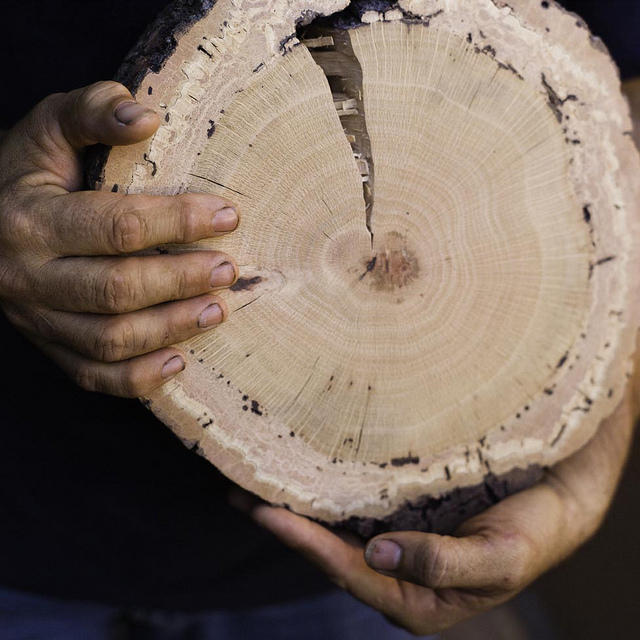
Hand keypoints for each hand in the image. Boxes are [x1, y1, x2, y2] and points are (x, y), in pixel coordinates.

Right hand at [0, 81, 239, 396]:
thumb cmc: (29, 170)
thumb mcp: (50, 127)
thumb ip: (93, 112)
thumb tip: (147, 116)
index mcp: (29, 220)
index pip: (115, 226)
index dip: (178, 222)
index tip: (228, 216)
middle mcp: (27, 277)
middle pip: (115, 290)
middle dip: (180, 280)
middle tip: (229, 270)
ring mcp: (37, 319)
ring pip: (109, 340)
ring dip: (170, 329)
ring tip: (218, 311)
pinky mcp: (49, 346)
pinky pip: (92, 376)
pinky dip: (138, 378)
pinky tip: (179, 362)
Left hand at [234, 376, 637, 634]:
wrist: (554, 504)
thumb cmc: (530, 535)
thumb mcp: (497, 558)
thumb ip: (440, 566)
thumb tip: (378, 556)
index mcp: (417, 602)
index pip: (350, 574)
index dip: (306, 545)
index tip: (267, 515)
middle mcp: (397, 576)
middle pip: (330, 553)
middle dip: (285, 525)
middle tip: (239, 494)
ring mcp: (396, 547)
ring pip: (336, 531)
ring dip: (297, 508)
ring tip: (254, 482)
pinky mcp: (401, 518)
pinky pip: (354, 509)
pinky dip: (324, 494)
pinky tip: (301, 475)